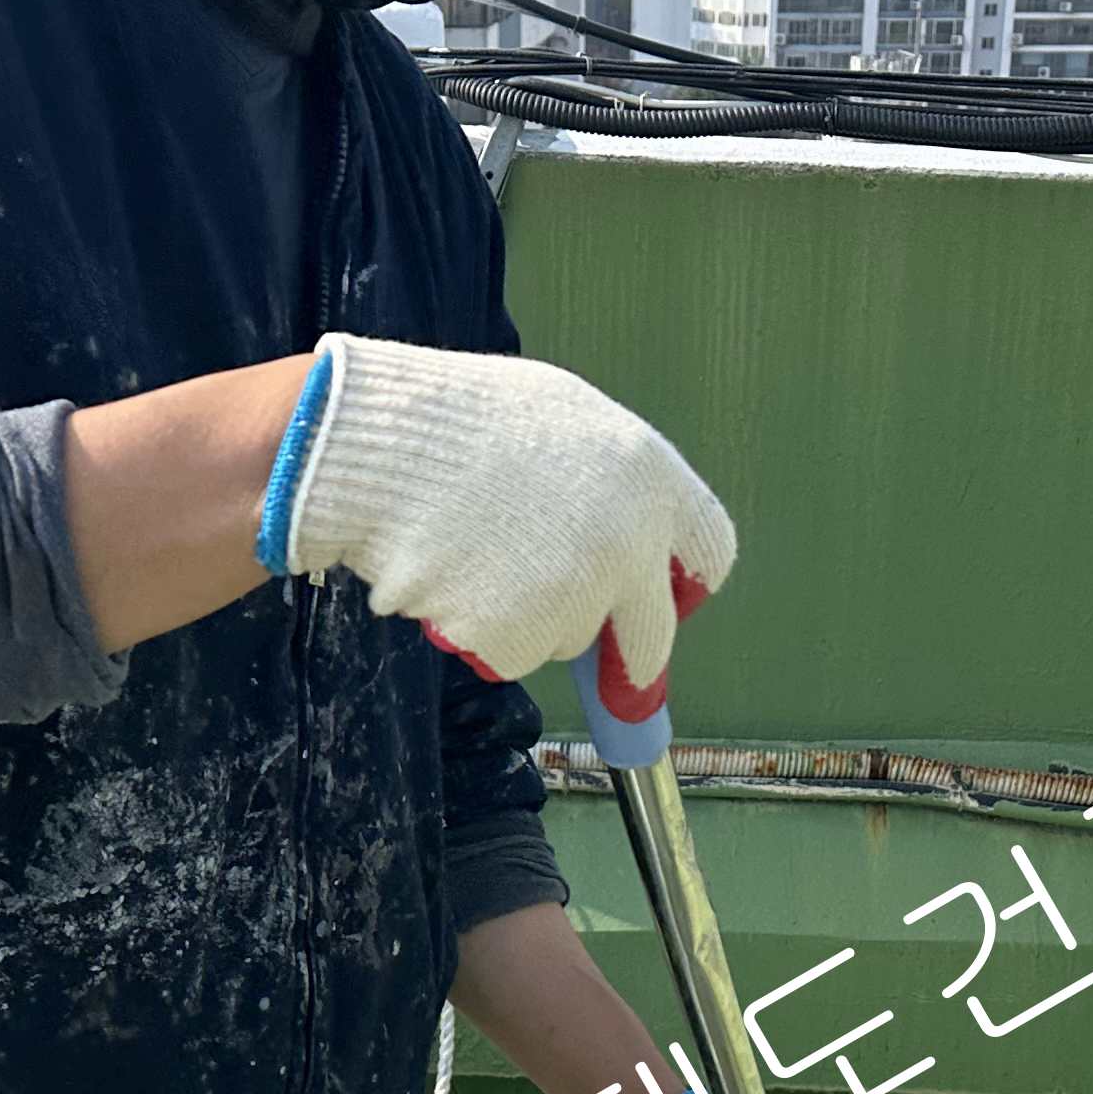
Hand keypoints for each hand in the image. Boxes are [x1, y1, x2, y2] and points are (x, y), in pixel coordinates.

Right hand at [264, 335, 734, 693]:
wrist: (382, 446)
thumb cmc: (462, 419)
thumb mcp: (564, 419)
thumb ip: (611, 484)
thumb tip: (630, 550)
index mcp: (652, 479)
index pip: (710, 553)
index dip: (683, 586)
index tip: (665, 602)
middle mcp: (629, 544)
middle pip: (648, 633)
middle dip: (626, 656)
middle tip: (609, 674)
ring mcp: (577, 595)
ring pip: (567, 640)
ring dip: (531, 619)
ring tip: (476, 554)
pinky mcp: (520, 636)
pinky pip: (508, 653)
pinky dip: (480, 632)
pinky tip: (449, 577)